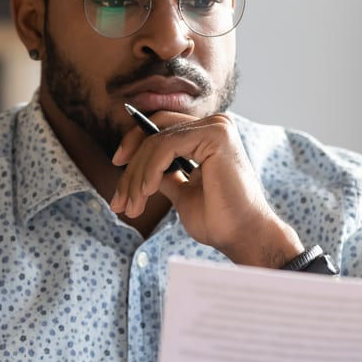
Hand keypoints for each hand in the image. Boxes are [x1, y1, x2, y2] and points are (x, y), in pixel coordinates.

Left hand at [108, 111, 303, 266]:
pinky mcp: (215, 135)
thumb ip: (166, 175)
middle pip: (154, 130)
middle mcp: (215, 125)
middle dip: (130, 164)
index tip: (117, 168)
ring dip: (136, 176)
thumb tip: (141, 169)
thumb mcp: (183, 193)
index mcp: (209, 136)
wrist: (245, 237)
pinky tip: (145, 193)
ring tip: (131, 206)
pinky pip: (165, 146)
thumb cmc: (220, 220)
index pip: (161, 128)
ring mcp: (217, 126)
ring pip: (156, 140)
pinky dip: (148, 171)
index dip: (134, 145)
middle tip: (119, 201)